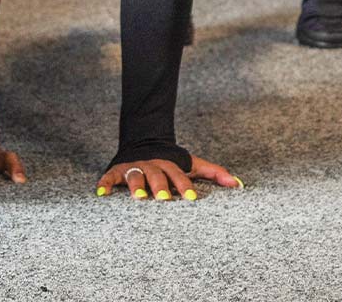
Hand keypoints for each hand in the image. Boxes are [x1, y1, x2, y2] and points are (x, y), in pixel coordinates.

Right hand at [96, 153, 242, 201]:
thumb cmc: (172, 162)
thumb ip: (214, 173)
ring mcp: (134, 167)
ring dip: (136, 186)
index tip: (192, 200)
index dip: (185, 187)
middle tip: (164, 199)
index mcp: (170, 164)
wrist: (143, 141)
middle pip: (157, 175)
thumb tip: (239, 184)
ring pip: (134, 175)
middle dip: (160, 186)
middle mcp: (152, 165)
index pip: (180, 175)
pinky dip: (105, 184)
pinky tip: (102, 195)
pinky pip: (110, 177)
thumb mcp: (192, 164)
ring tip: (138, 199)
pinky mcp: (117, 170)